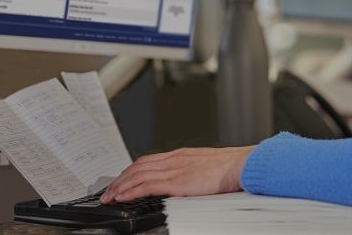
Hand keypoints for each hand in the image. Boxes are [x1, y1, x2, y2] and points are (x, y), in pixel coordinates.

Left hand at [102, 146, 255, 203]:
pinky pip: (146, 185)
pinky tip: (122, 197)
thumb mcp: (210, 165)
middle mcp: (175, 159)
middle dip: (120, 179)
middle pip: (138, 166)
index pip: (148, 160)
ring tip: (109, 197)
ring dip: (120, 186)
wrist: (243, 165)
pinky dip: (130, 191)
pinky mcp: (177, 181)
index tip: (123, 180)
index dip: (132, 171)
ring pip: (137, 175)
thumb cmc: (235, 167)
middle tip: (108, 191)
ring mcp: (175, 169)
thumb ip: (196, 171)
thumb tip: (192, 181)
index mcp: (183, 155)